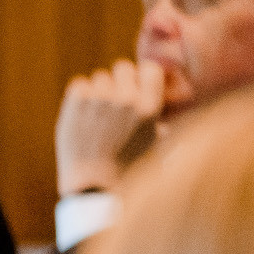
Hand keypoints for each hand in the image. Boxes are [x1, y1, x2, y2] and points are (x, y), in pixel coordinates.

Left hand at [55, 58, 163, 195]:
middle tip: (114, 102)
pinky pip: (79, 84)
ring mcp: (99, 101)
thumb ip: (163, 115)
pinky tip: (82, 114)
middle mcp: (126, 100)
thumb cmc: (127, 167)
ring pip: (99, 77)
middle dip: (119, 81)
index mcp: (150, 107)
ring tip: (97, 116)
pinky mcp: (75, 106)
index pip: (150, 68)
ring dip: (98, 91)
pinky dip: (79, 95)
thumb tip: (178, 94)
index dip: (141, 76)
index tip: (136, 87)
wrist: (93, 186)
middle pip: (122, 67)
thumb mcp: (156, 141)